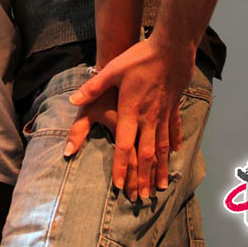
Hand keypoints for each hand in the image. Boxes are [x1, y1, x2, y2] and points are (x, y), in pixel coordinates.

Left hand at [66, 36, 193, 197]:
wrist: (170, 48)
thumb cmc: (139, 58)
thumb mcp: (111, 71)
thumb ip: (92, 88)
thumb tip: (72, 99)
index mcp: (130, 112)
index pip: (124, 147)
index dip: (121, 167)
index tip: (119, 186)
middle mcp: (148, 118)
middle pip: (145, 155)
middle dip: (142, 178)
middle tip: (140, 198)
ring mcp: (163, 114)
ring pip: (161, 148)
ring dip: (159, 169)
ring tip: (159, 187)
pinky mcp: (173, 106)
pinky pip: (173, 130)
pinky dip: (173, 145)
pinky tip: (175, 154)